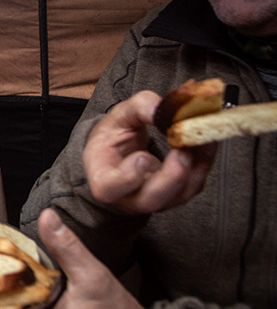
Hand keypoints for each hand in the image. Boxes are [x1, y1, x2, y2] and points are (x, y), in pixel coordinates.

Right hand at [84, 90, 215, 213]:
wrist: (120, 155)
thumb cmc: (113, 139)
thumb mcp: (118, 117)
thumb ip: (140, 108)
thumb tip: (166, 108)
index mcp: (103, 181)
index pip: (110, 189)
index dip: (129, 177)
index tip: (142, 156)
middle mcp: (129, 197)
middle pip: (152, 199)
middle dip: (172, 175)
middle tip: (183, 149)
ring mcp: (156, 200)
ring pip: (179, 194)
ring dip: (195, 165)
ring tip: (200, 135)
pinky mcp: (178, 195)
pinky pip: (195, 183)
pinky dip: (204, 161)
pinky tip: (205, 139)